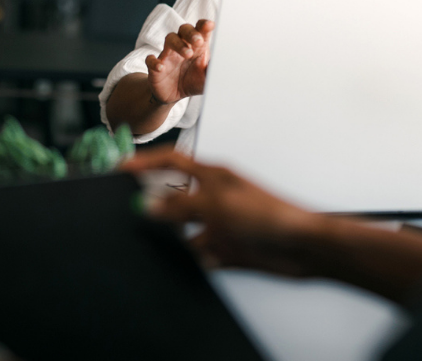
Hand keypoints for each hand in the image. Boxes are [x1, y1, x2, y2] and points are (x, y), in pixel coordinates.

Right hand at [122, 148, 322, 276]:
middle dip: (153, 201)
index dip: (145, 162)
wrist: (300, 247)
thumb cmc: (269, 214)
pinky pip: (197, 252)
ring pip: (182, 228)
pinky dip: (190, 258)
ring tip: (152, 239)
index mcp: (212, 174)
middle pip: (173, 194)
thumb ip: (179, 204)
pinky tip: (186, 260)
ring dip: (170, 234)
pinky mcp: (225, 247)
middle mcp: (213, 196)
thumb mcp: (217, 204)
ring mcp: (218, 222)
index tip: (120, 168)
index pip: (170, 161)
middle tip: (127, 207)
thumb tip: (147, 204)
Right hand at [145, 18, 214, 104]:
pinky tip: (161, 67)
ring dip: (178, 44)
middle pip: (184, 29)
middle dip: (191, 33)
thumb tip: (226, 66)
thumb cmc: (193, 81)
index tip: (210, 25)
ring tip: (187, 54)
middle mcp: (182, 46)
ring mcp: (168, 55)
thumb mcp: (207, 78)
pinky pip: (150, 59)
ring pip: (170, 39)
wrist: (174, 95)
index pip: (200, 29)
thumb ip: (215, 70)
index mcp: (197, 46)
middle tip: (199, 41)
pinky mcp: (155, 66)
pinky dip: (154, 61)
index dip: (203, 25)